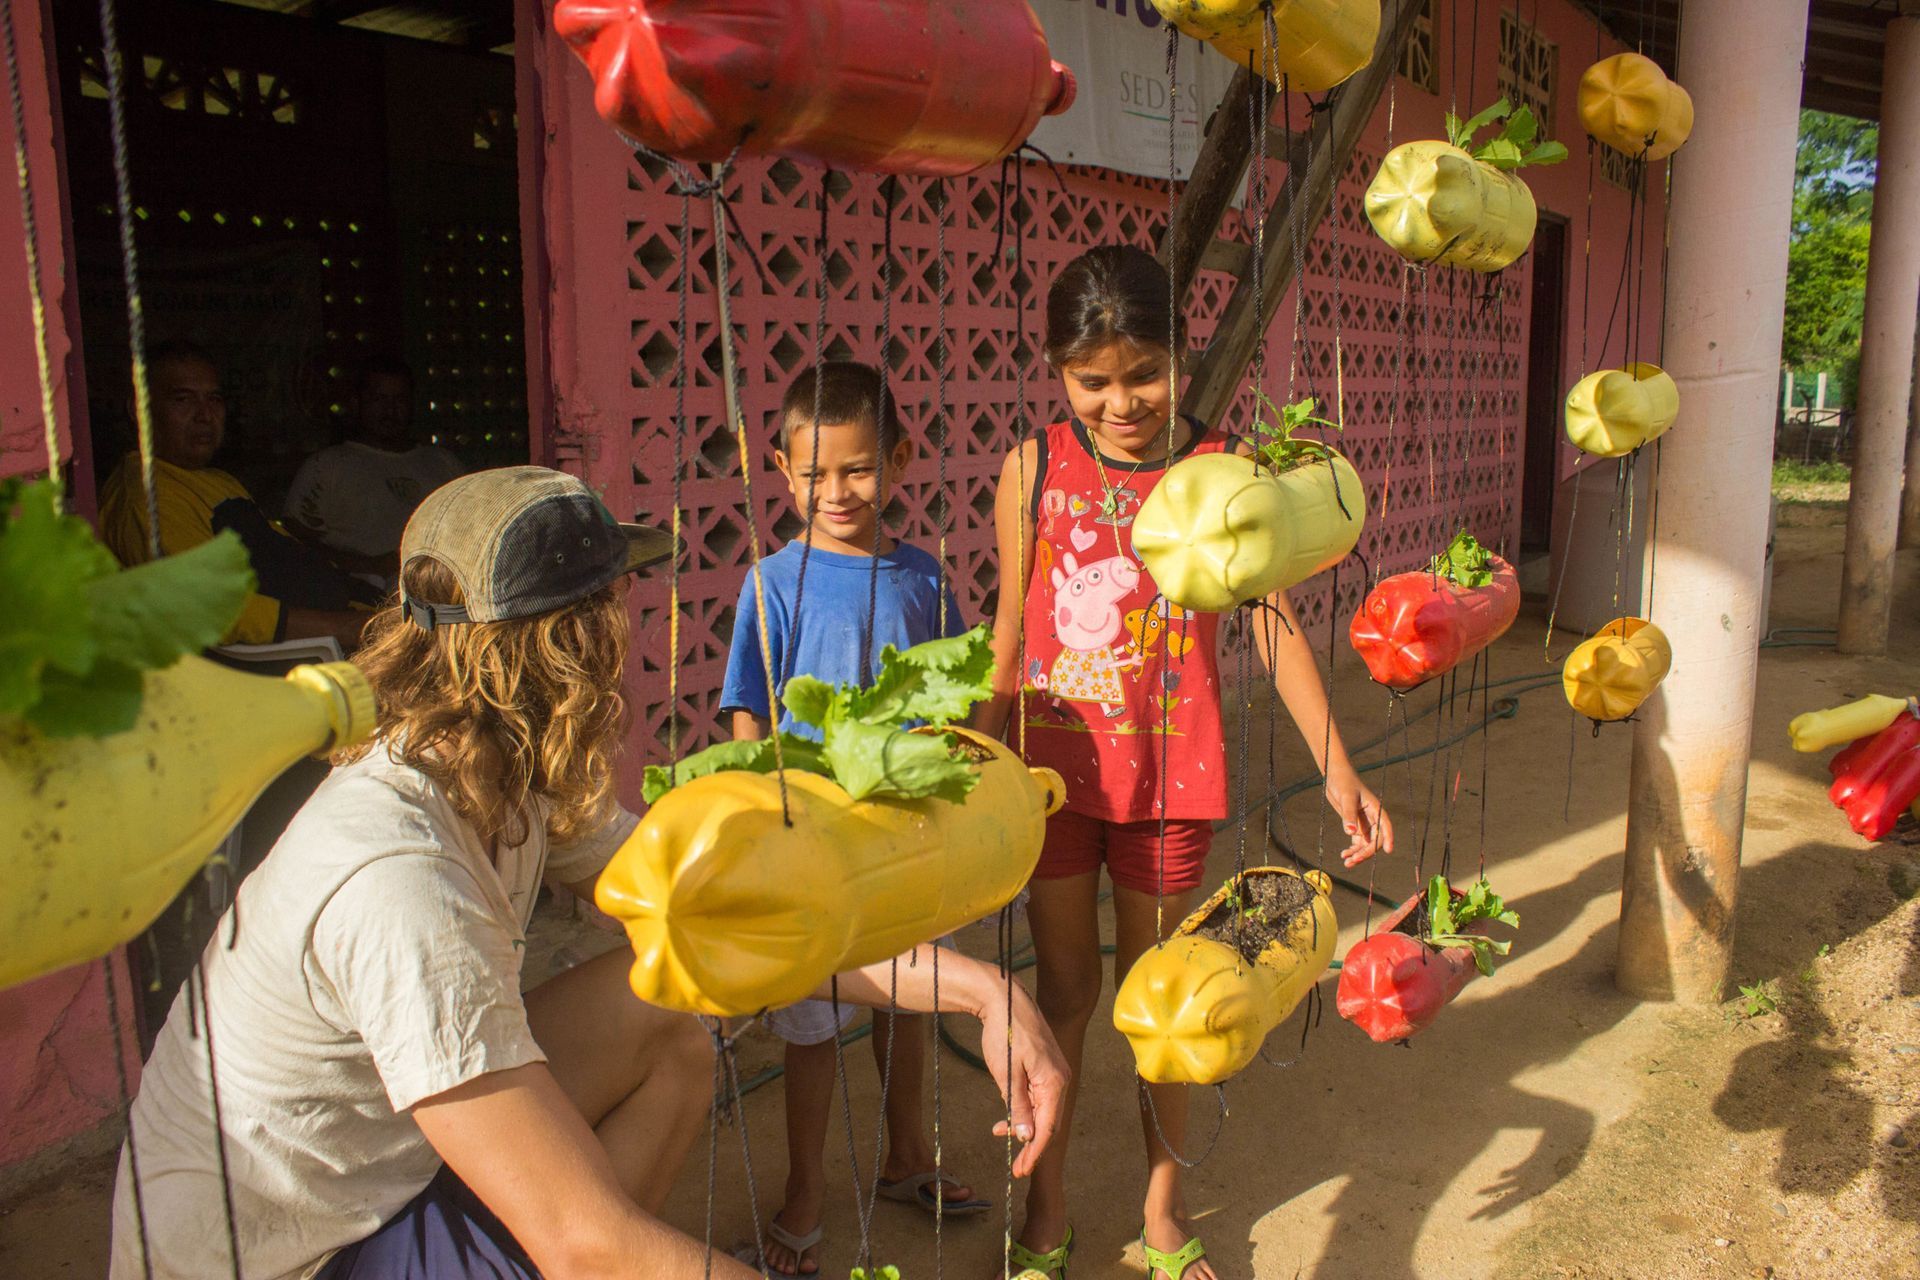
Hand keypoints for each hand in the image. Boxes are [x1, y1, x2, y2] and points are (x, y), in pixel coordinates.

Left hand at [974, 979, 1069, 1177]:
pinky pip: (1039, 1097)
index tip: (1021, 1171)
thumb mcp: (1006, 1074)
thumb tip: (1026, 1137)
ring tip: (999, 1133)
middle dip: (1030, 1145)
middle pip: (1048, 1122)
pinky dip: (1024, 1110)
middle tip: (1014, 1167)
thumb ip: (1018, 1106)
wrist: (1005, 998)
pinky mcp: (1045, 1068)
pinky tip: (1006, 1116)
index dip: (1034, 1152)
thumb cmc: (1004, 1032)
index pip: (1047, 1127)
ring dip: (1024, 1126)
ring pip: (1043, 1111)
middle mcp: (1060, 1079)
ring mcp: (1054, 1073)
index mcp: (1054, 1082)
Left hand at [1325, 763, 1392, 867]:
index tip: (1389, 850)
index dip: (1389, 838)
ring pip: (1366, 844)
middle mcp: (1373, 818)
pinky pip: (1357, 842)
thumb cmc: (1343, 783)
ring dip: (1358, 854)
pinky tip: (1344, 855)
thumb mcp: (1346, 798)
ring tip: (1347, 862)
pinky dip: (1352, 850)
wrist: (1335, 776)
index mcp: (1376, 809)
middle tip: (1353, 860)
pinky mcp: (1355, 826)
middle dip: (1366, 852)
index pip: (1385, 826)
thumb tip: (1351, 833)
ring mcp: (1365, 823)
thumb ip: (1348, 815)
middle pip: (1375, 840)